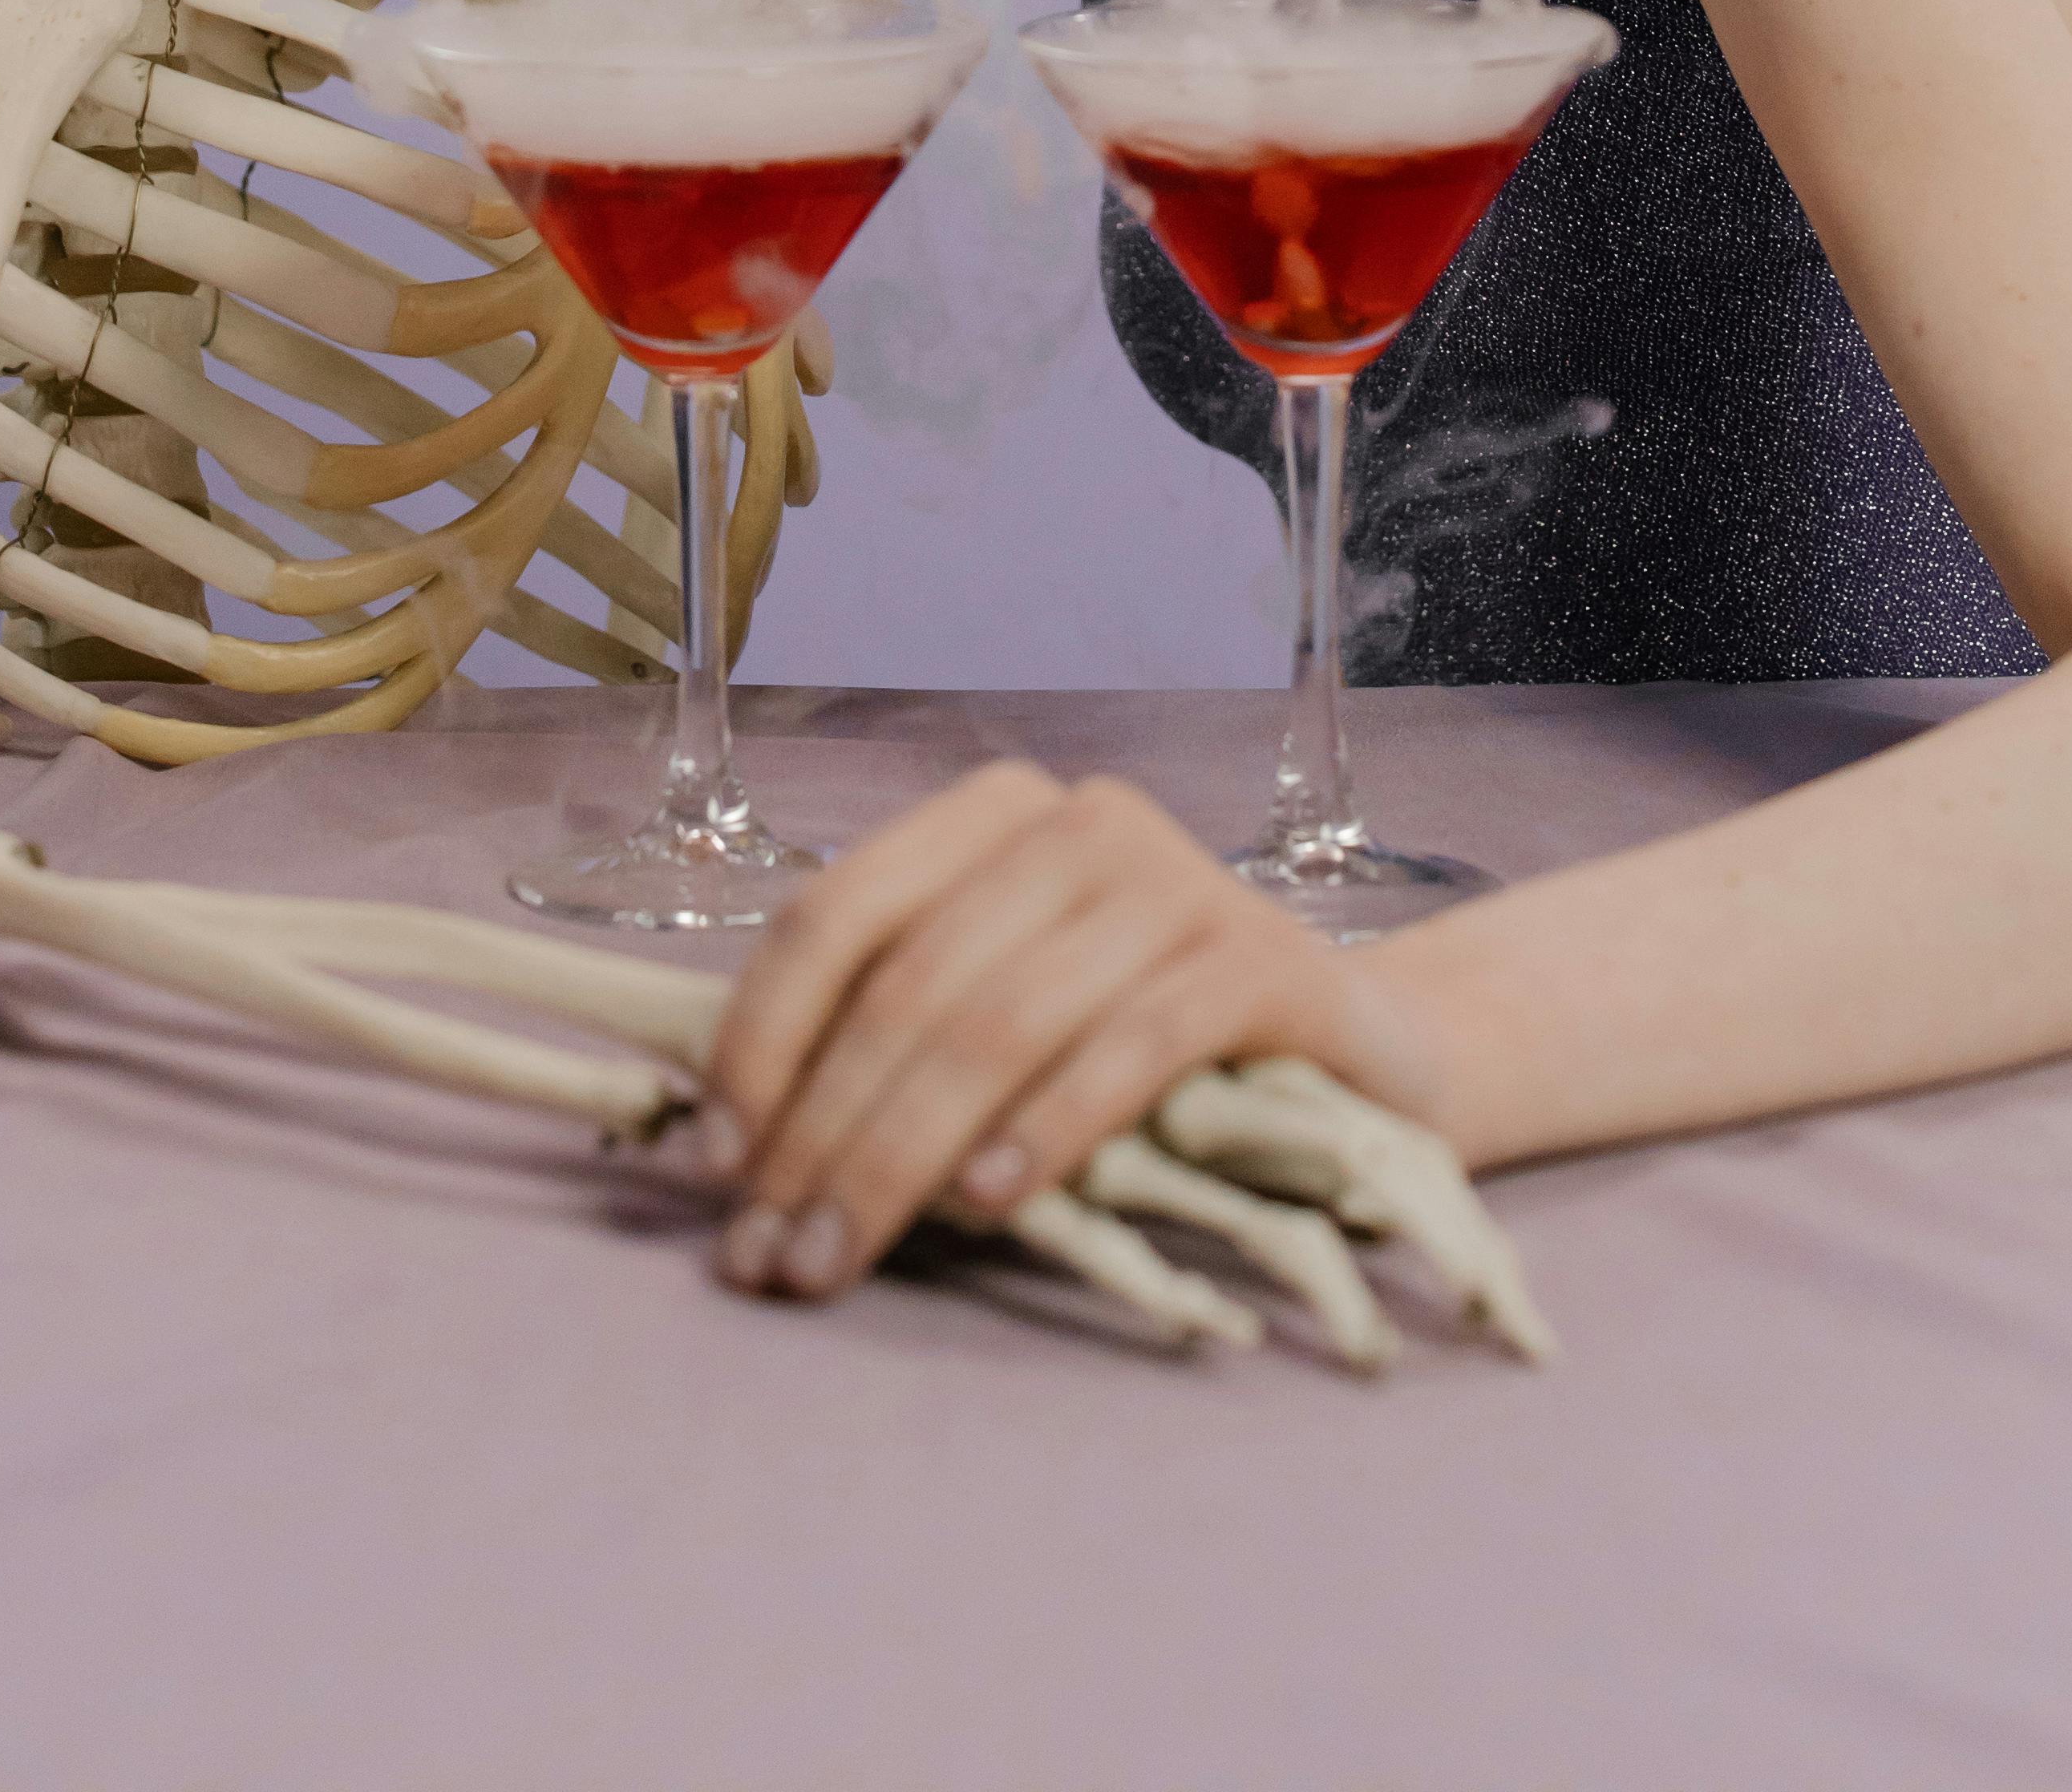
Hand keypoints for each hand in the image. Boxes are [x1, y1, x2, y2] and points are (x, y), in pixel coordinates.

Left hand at [695, 761, 1415, 1301]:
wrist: (1360, 1050)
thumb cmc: (1140, 1041)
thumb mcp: (1009, 1008)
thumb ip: (895, 1034)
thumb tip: (728, 1142)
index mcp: (993, 815)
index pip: (837, 914)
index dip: (761, 1038)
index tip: (712, 1163)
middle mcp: (1078, 821)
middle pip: (909, 984)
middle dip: (819, 1130)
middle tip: (767, 1253)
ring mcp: (1174, 879)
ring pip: (998, 1023)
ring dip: (901, 1157)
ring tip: (839, 1256)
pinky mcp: (1257, 958)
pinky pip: (1128, 1048)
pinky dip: (1046, 1129)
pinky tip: (989, 1207)